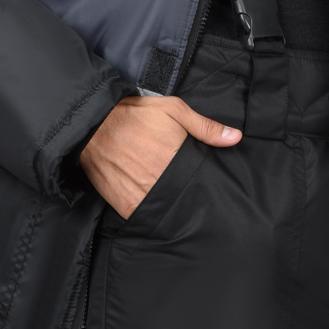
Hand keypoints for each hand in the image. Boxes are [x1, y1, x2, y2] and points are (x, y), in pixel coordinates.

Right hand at [79, 95, 241, 217]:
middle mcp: (160, 179)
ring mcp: (142, 194)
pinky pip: (144, 217)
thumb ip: (205, 127)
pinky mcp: (125, 204)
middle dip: (188, 195)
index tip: (204, 184)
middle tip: (185, 190)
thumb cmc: (134, 114)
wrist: (92, 125)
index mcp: (176, 158)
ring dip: (171, 207)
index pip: (200, 181)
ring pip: (167, 210)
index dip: (203, 184)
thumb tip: (236, 138)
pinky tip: (152, 205)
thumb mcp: (173, 110)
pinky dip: (150, 214)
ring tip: (170, 198)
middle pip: (185, 198)